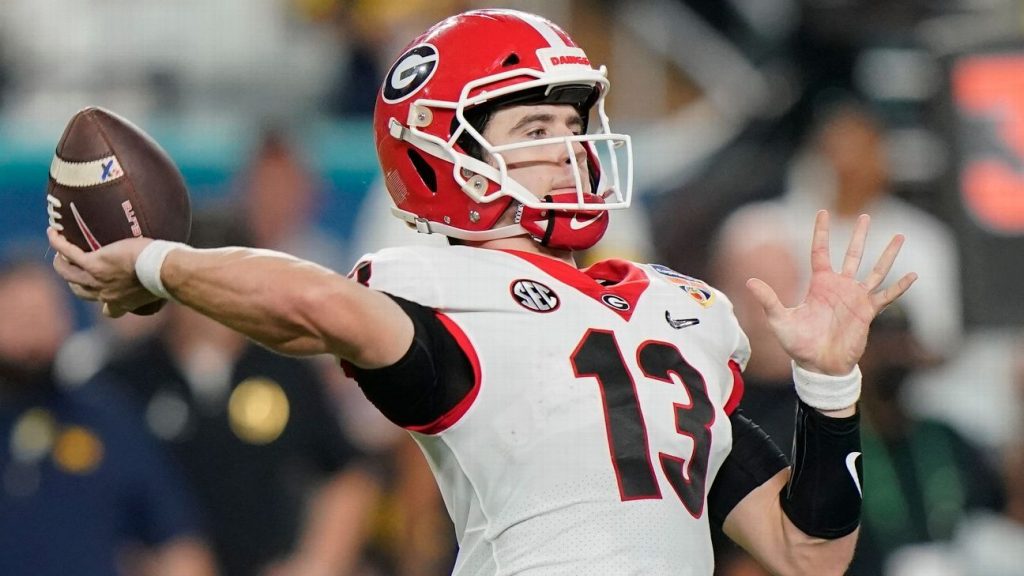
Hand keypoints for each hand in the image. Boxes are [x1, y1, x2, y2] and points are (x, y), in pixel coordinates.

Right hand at [47, 228, 159, 317]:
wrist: (160, 270)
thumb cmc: (165, 275)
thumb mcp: (160, 284)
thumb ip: (157, 284)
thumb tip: (172, 277)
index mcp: (122, 302)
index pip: (109, 310)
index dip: (105, 304)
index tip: (107, 298)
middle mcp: (105, 294)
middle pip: (81, 291)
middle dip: (76, 282)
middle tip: (75, 269)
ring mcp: (96, 279)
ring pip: (68, 273)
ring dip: (61, 264)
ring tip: (60, 254)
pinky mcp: (93, 263)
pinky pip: (68, 252)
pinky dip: (59, 243)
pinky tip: (53, 233)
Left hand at [745, 210, 916, 375]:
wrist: (819, 366)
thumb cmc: (798, 344)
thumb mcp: (779, 320)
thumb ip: (768, 300)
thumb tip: (749, 282)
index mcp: (819, 284)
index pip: (820, 251)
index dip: (821, 232)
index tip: (823, 212)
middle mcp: (840, 286)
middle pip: (853, 254)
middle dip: (859, 235)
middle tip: (866, 215)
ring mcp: (856, 298)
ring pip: (875, 270)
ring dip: (888, 254)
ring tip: (900, 236)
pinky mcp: (868, 312)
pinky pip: (887, 296)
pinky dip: (900, 286)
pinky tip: (912, 275)